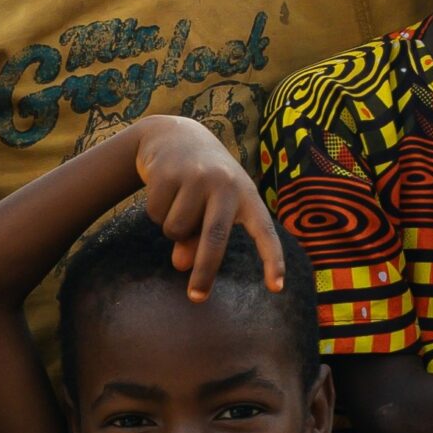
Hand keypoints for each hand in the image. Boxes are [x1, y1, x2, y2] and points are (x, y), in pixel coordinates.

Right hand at [133, 117, 285, 301]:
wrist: (174, 135)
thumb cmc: (202, 183)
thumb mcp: (211, 209)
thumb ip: (200, 241)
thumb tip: (181, 264)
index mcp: (246, 195)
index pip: (264, 231)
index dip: (272, 259)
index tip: (277, 287)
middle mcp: (225, 183)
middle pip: (215, 238)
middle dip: (205, 271)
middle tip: (197, 297)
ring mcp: (196, 175)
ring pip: (176, 229)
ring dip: (171, 228)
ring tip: (177, 203)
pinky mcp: (167, 172)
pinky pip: (156, 214)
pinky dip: (155, 212)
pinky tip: (162, 190)